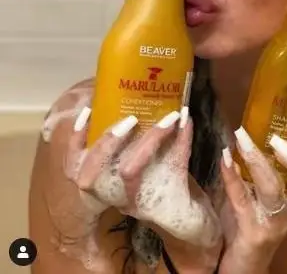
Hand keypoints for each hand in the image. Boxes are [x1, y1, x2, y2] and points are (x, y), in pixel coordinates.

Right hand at [66, 107, 222, 272]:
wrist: (187, 214)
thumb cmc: (158, 181)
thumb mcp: (141, 160)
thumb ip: (135, 137)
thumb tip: (141, 96)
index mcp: (105, 185)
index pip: (75, 168)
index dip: (75, 141)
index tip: (86, 111)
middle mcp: (114, 197)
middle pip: (92, 176)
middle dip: (106, 142)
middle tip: (130, 118)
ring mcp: (137, 202)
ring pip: (131, 171)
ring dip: (151, 138)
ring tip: (168, 116)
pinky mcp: (164, 202)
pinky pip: (171, 168)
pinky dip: (182, 142)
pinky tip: (187, 122)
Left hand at [218, 117, 286, 273]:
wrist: (242, 264)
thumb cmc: (257, 218)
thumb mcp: (273, 192)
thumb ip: (280, 165)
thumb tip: (280, 122)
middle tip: (280, 138)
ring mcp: (273, 220)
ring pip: (273, 190)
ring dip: (257, 161)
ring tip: (242, 135)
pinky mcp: (250, 229)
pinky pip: (241, 200)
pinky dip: (231, 176)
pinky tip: (225, 156)